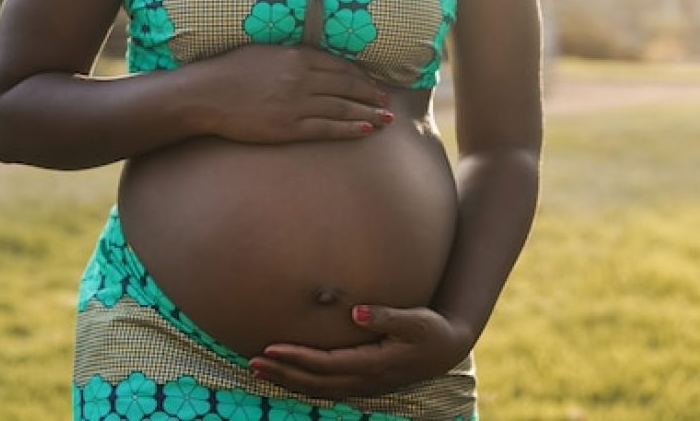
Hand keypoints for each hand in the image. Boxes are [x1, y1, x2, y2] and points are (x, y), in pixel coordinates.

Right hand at [188, 44, 391, 143]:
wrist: (205, 94)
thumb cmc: (230, 70)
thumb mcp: (265, 51)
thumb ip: (293, 54)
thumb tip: (315, 59)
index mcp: (296, 55)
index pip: (339, 65)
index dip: (360, 75)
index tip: (372, 82)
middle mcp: (301, 78)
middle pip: (347, 86)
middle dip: (370, 94)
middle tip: (387, 101)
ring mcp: (296, 104)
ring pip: (342, 108)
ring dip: (368, 113)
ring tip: (386, 118)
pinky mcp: (288, 127)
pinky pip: (326, 128)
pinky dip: (349, 129)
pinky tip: (366, 130)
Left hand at [248, 305, 472, 398]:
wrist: (447, 349)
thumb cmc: (430, 329)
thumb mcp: (415, 320)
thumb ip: (385, 316)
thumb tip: (355, 312)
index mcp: (373, 364)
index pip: (325, 365)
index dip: (296, 358)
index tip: (270, 348)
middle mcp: (365, 380)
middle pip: (315, 381)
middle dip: (282, 372)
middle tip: (252, 361)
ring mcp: (364, 385)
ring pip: (318, 388)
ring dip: (288, 380)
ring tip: (260, 369)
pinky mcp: (364, 382)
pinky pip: (327, 388)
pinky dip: (304, 384)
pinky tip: (289, 375)